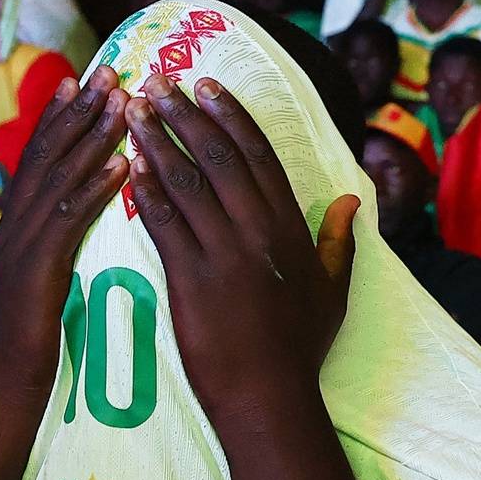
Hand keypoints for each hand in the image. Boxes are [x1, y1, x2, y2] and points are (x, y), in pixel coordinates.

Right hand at [0, 68, 129, 412]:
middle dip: (78, 110)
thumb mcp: (42, 282)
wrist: (7, 387)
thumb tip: (70, 216)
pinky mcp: (38, 270)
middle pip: (46, 154)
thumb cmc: (32, 343)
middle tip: (108, 69)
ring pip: (59, 178)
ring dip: (92, 136)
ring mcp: (22, 245)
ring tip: (123, 101)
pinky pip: (70, 220)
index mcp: (15, 226)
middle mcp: (13, 226)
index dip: (60, 116)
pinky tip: (122, 164)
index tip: (84, 79)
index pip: (38, 158)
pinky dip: (96, 188)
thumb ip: (52, 245)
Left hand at [126, 73, 357, 432]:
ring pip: (188, 183)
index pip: (258, 156)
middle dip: (186, 115)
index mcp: (290, 228)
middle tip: (156, 82)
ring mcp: (224, 254)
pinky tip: (128, 166)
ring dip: (158, 141)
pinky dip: (147, 191)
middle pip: (219, 157)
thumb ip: (340, 241)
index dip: (230, 116)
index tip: (206, 85)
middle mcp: (258, 232)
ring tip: (132, 111)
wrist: (270, 397)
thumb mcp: (333, 291)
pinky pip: (165, 224)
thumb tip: (352, 200)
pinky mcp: (192, 279)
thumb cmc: (299, 349)